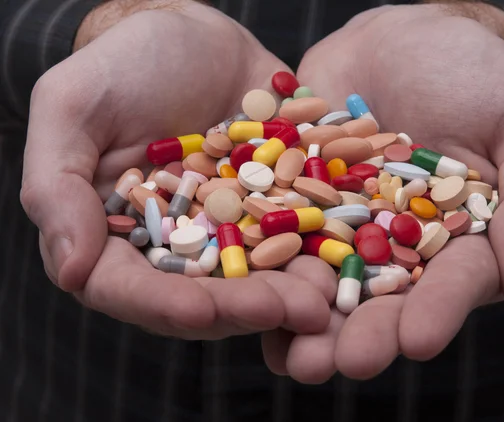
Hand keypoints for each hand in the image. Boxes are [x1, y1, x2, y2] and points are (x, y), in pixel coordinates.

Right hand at [20, 2, 333, 339]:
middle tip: (287, 310)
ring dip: (291, 294)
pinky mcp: (275, 208)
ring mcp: (231, 230)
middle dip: (244, 309)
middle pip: (204, 296)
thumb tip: (70, 269)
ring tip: (324, 298)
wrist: (198, 37)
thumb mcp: (73, 106)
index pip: (130, 288)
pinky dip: (321, 253)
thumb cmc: (126, 64)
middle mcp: (178, 244)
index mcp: (119, 233)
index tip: (200, 311)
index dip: (163, 305)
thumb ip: (57, 184)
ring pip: (257, 278)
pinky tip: (346, 262)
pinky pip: (298, 238)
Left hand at [262, 3, 503, 380]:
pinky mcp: (298, 197)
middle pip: (382, 296)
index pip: (453, 282)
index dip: (437, 312)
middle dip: (362, 332)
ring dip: (305, 319)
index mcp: (458, 235)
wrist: (402, 36)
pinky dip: (263, 263)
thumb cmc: (478, 71)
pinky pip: (279, 231)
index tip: (418, 341)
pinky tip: (243, 298)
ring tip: (290, 357)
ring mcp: (343, 223)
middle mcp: (397, 242)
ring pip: (325, 278)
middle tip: (338, 364)